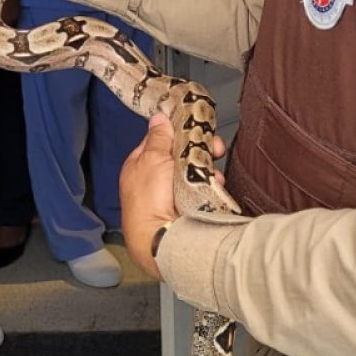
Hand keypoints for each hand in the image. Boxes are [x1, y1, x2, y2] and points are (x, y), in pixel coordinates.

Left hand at [119, 115, 226, 279]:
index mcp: (141, 164)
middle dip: (200, 149)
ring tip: (212, 170)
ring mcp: (172, 192)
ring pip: (196, 170)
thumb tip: (159, 118)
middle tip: (214, 147)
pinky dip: (211, 184)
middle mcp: (156, 178)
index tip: (196, 124)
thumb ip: (158, 137)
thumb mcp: (152, 158)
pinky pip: (204, 187)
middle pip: (182, 154)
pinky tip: (215, 184)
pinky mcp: (189, 204)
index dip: (178, 130)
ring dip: (207, 168)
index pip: (161, 139)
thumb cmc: (148, 199)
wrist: (161, 237)